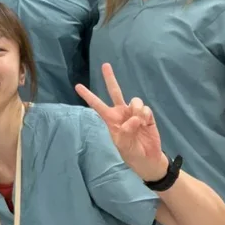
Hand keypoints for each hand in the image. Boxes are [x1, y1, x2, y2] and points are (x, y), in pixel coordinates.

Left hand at [76, 64, 165, 181]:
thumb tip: (133, 118)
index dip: (88, 96)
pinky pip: (144, 108)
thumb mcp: (123, 145)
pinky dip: (144, 115)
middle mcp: (121, 112)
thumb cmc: (131, 152)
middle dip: (110, 78)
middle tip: (105, 65)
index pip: (97, 105)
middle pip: (115, 91)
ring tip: (138, 123)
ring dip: (136, 110)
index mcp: (111, 119)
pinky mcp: (146, 115)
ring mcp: (134, 112)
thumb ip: (125, 131)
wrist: (148, 158)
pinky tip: (145, 123)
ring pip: (134, 100)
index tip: (77, 86)